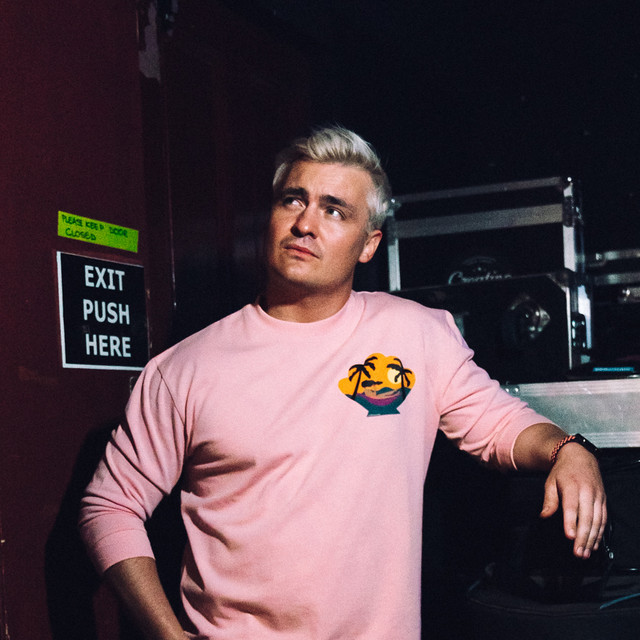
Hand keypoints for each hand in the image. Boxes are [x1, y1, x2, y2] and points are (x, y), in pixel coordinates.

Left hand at [539, 442, 606, 558]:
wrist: (580, 457)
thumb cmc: (563, 471)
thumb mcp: (550, 482)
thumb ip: (549, 500)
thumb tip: (544, 515)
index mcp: (572, 486)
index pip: (572, 507)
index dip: (571, 522)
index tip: (569, 536)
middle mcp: (587, 492)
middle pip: (587, 517)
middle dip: (583, 537)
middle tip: (578, 553)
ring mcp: (598, 496)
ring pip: (597, 521)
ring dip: (592, 539)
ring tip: (585, 553)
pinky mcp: (603, 500)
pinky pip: (603, 519)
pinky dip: (600, 533)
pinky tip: (594, 544)